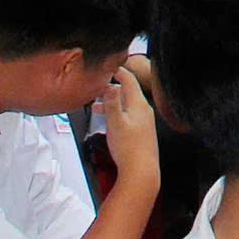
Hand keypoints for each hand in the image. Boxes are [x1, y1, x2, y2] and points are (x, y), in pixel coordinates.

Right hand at [99, 65, 158, 184]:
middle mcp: (144, 110)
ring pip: (126, 104)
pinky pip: (127, 115)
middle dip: (110, 87)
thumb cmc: (128, 149)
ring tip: (95, 104)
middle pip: (127, 91)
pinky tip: (107, 120)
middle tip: (95, 86)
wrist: (141, 171)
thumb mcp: (115, 122)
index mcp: (138, 104)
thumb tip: (109, 83)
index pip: (129, 80)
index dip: (117, 71)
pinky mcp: (141, 131)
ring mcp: (144, 121)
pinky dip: (116, 113)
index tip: (106, 67)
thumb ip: (112, 102)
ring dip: (111, 102)